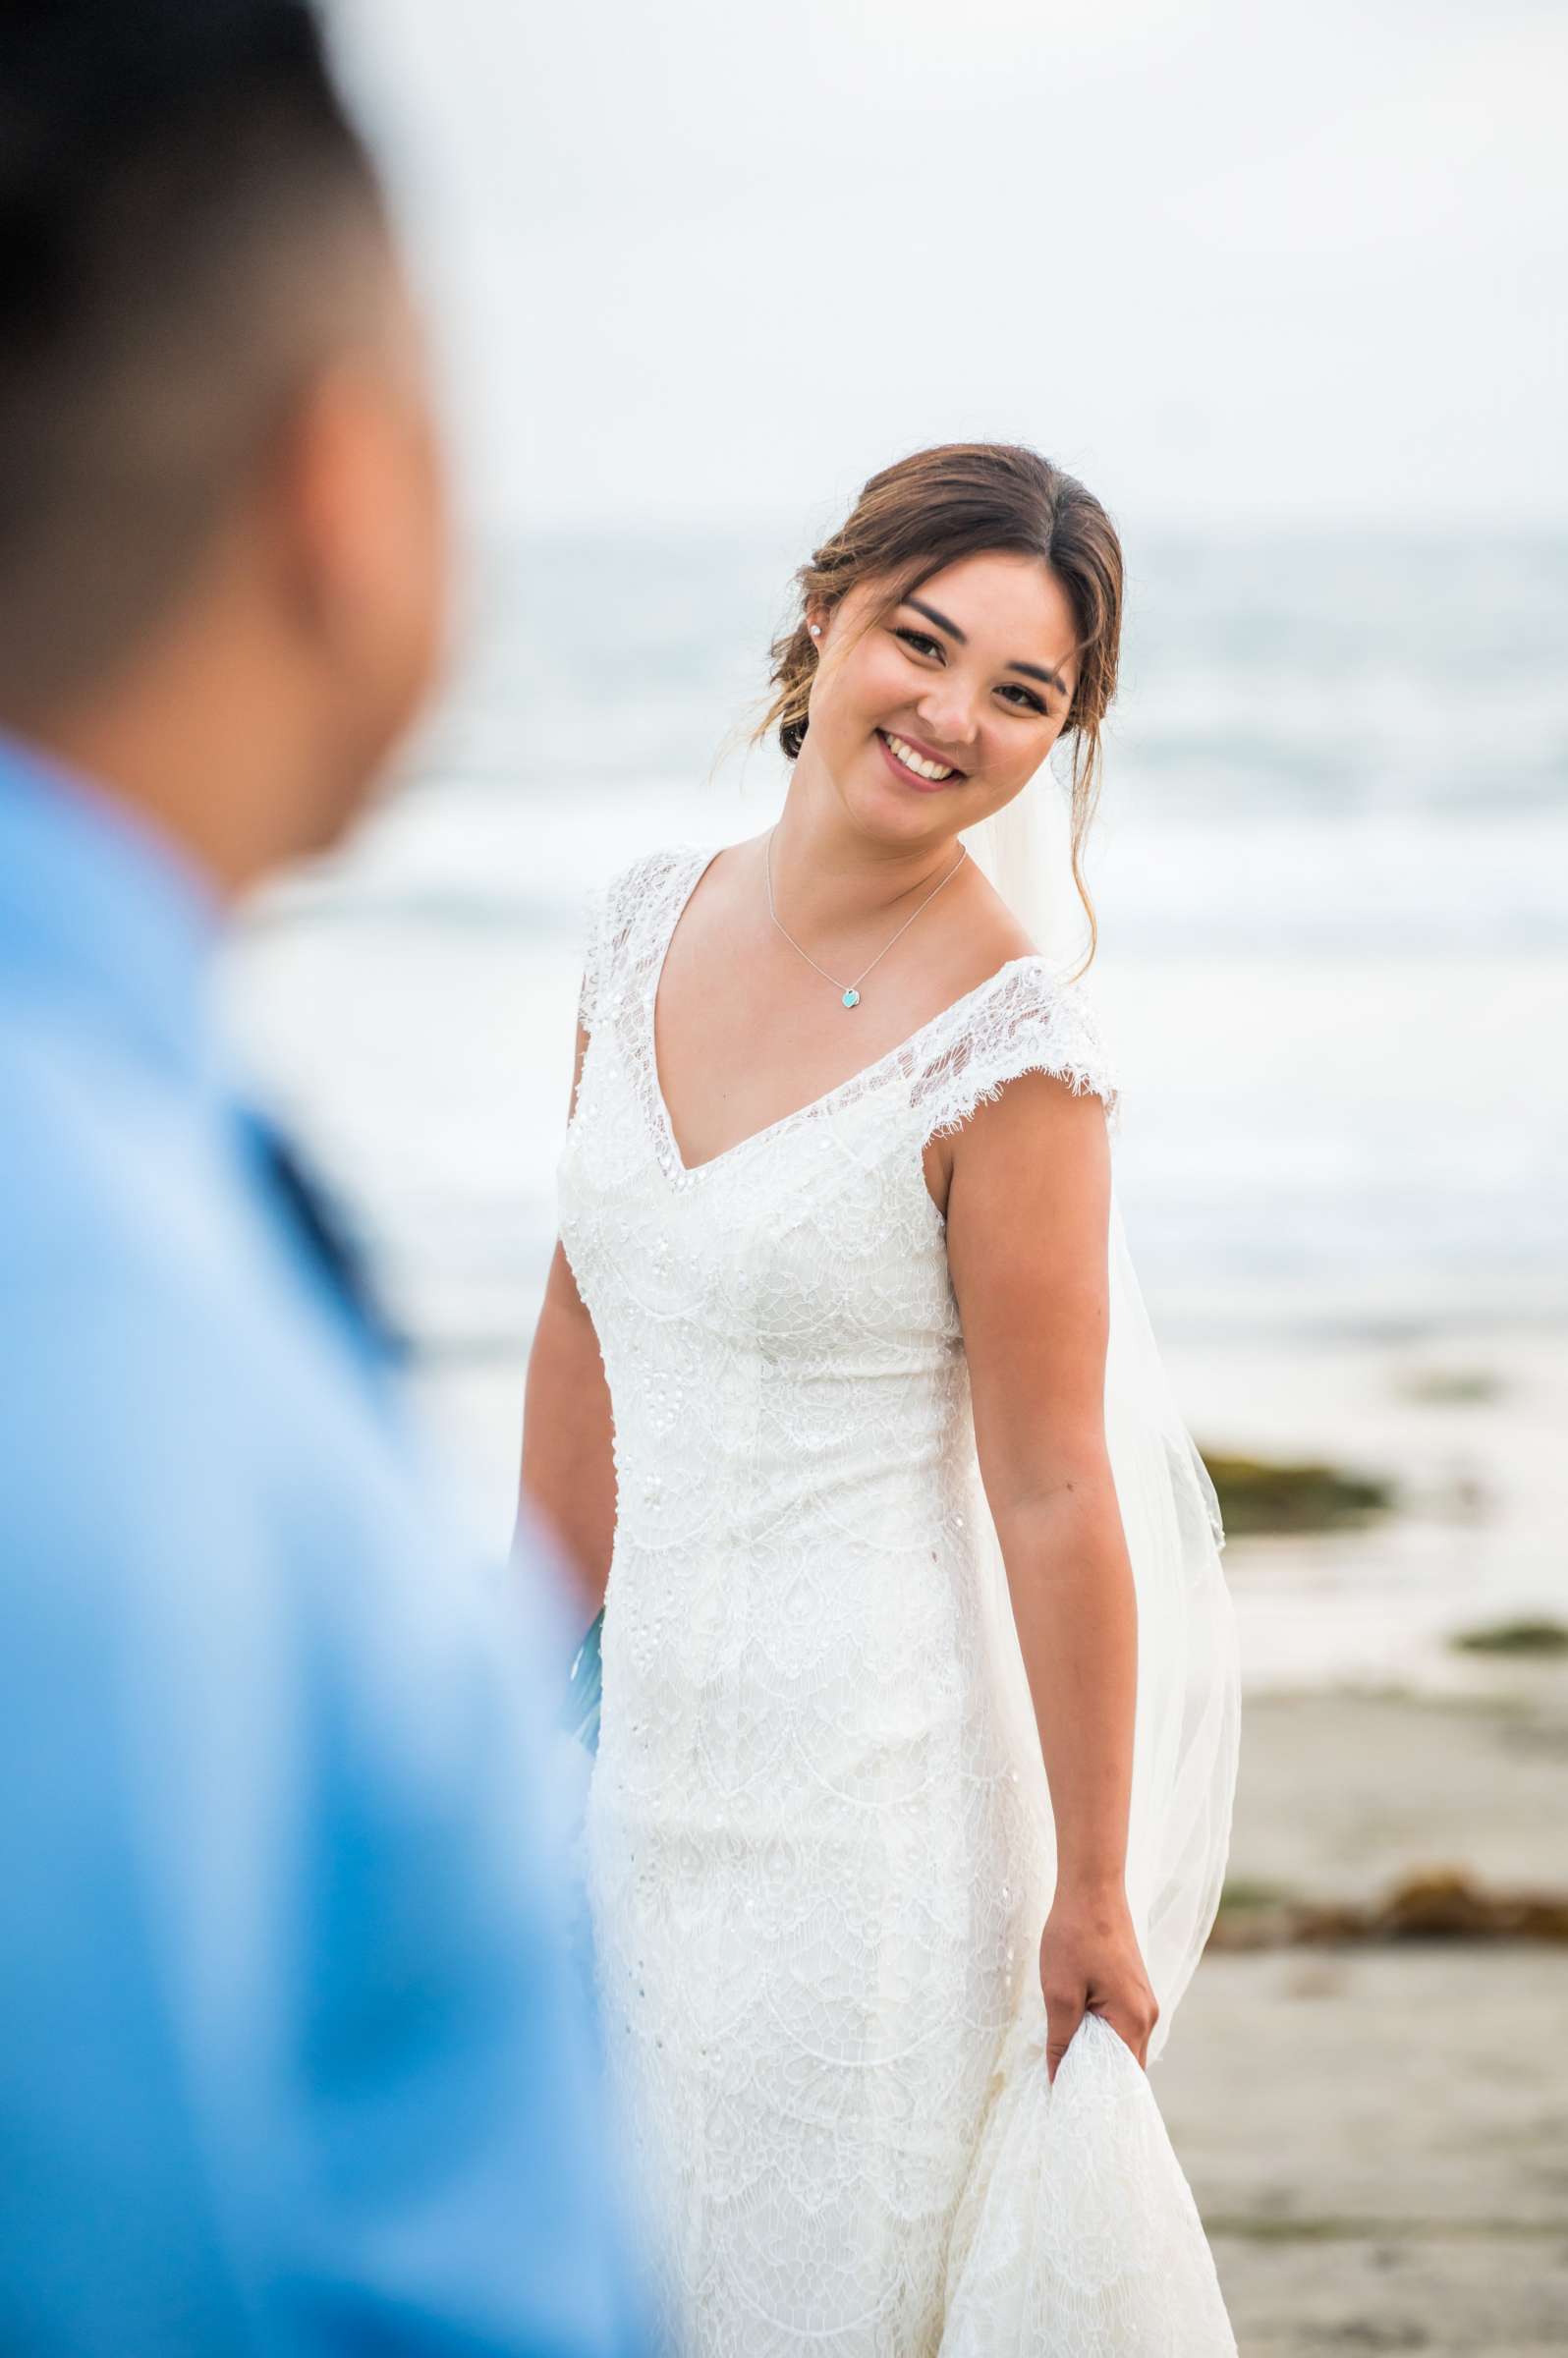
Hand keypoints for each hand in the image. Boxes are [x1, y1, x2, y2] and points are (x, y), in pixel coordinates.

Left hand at [1038, 1880, 1158, 2083]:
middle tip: (1065, 2096)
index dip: (1098, 2098)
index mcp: (1133, 2020)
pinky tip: (1076, 2039)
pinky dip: (1101, 2038)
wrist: (1092, 1887)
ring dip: (1098, 2059)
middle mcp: (1147, 2015)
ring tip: (1067, 2071)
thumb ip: (1060, 2040)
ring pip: (1122, 2046)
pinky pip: (1121, 2026)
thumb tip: (1058, 2080)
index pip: (1123, 2080)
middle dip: (1098, 2082)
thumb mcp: (1059, 1993)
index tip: (1072, 2111)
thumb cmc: (1074, 1936)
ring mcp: (1143, 2000)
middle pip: (1126, 2067)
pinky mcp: (1134, 1988)